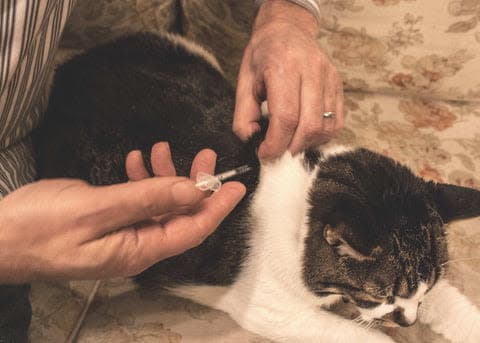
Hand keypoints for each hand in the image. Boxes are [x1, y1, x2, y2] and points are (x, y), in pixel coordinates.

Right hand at [0, 143, 244, 282]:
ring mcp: (123, 233)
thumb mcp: (96, 209)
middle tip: (204, 155)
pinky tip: (138, 159)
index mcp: (139, 249)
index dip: (218, 208)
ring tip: (161, 149)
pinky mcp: (109, 220)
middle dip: (195, 184)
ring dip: (166, 176)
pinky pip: (137, 200)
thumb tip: (193, 191)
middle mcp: (137, 245)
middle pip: (180, 215)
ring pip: (160, 203)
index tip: (238, 186)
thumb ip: (147, 199)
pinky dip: (142, 179)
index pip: (193, 230)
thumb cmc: (38, 228)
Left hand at [233, 0, 343, 159]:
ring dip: (306, 144)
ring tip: (291, 143)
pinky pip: (337, 121)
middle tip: (277, 153)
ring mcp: (328, 77)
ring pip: (325, 126)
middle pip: (308, 126)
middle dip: (290, 148)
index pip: (285, 118)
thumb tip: (251, 141)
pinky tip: (307, 136)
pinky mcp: (338, 83)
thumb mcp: (244, 81)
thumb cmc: (263, 55)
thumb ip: (243, 114)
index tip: (264, 154)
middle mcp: (309, 70)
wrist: (287, 29)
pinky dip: (322, 136)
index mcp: (282, 67)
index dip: (275, 144)